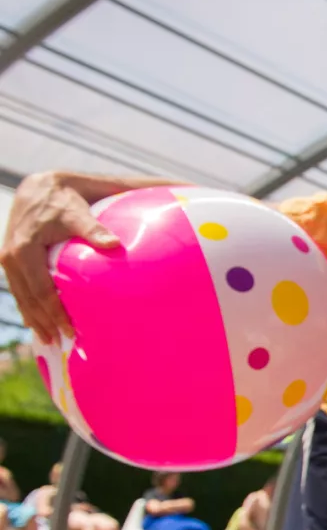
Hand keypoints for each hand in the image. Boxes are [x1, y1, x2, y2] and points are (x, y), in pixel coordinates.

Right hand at [1, 173, 121, 345]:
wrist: (41, 186)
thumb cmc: (65, 200)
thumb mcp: (78, 212)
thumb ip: (93, 229)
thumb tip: (113, 245)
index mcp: (24, 250)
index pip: (41, 291)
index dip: (55, 314)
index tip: (70, 331)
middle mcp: (10, 256)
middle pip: (28, 299)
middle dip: (44, 323)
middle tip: (63, 343)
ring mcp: (7, 258)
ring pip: (20, 296)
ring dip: (34, 319)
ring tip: (50, 339)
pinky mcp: (10, 259)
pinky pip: (19, 288)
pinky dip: (28, 305)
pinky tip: (38, 321)